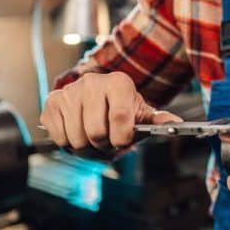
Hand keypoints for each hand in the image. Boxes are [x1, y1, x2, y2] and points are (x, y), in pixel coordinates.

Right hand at [39, 71, 180, 149]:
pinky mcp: (52, 102)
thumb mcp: (142, 114)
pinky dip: (68, 143)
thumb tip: (178, 124)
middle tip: (107, 142)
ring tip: (93, 139)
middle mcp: (93, 82)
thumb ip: (158, 121)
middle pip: (96, 132)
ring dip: (86, 148)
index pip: (120, 118)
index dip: (122, 138)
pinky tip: (77, 132)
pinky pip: (59, 137)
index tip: (123, 141)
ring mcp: (70, 91)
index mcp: (119, 83)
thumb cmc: (122, 110)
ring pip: (76, 138)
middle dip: (103, 146)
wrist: (96, 100)